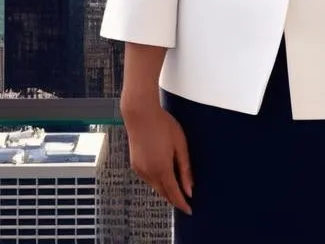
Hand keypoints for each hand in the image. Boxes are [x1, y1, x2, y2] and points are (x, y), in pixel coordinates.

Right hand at [120, 94, 192, 214]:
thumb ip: (185, 169)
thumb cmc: (163, 125)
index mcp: (162, 169)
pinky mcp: (135, 165)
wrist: (140, 113)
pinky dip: (156, 180)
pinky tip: (162, 173)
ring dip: (165, 189)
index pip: (174, 194)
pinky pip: (148, 178)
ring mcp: (140, 170)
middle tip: (184, 201)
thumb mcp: (180, 145)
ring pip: (155, 186)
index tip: (189, 210)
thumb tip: (189, 189)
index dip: (182, 203)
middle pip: (163, 193)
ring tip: (176, 187)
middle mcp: (149, 173)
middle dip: (174, 198)